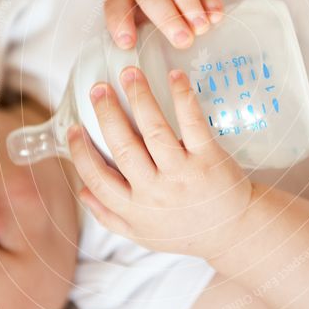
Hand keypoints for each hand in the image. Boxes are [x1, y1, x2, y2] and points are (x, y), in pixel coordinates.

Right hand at [67, 66, 251, 259]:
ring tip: (129, 74)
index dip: (81, 152)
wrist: (235, 232)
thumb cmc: (186, 230)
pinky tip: (174, 77)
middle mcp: (156, 192)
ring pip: (154, 131)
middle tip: (99, 88)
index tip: (73, 127)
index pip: (98, 178)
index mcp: (135, 209)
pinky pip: (193, 124)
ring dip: (139, 98)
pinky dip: (182, 98)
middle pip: (123, 147)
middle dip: (107, 114)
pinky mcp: (209, 160)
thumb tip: (81, 190)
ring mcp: (183, 175)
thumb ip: (110, 215)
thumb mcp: (143, 234)